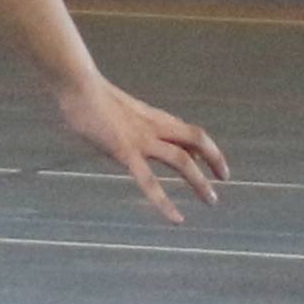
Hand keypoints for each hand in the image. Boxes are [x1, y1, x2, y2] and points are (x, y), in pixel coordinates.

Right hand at [55, 77, 226, 225]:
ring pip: (182, 160)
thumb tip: (122, 129)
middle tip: (225, 178)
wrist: (78, 84)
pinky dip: (165, 203)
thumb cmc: (88, 93)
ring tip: (212, 201)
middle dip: (215, 158)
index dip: (201, 146)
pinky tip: (176, 219)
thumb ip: (126, 120)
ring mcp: (142, 139)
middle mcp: (153, 126)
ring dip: (200, 182)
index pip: (186, 130)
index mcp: (151, 116)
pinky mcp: (126, 152)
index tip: (207, 160)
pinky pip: (150, 182)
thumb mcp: (114, 106)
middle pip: (196, 139)